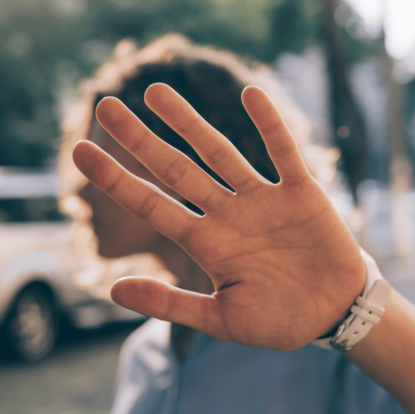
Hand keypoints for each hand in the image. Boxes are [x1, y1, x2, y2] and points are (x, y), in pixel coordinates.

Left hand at [72, 84, 365, 350]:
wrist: (334, 315)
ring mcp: (262, 200)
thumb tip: (112, 290)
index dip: (116, 180)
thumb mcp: (221, 320)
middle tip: (105, 106)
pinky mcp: (301, 193)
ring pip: (220, 152)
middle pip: (175, 169)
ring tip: (155, 93)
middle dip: (140, 139)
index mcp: (205, 244)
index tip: (80, 153)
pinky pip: (283, 153)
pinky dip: (270, 125)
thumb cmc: (278, 320)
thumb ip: (170, 305)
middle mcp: (227, 214)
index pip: (152, 205)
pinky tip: (250, 95)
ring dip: (189, 122)